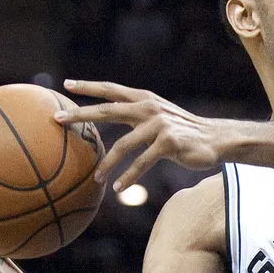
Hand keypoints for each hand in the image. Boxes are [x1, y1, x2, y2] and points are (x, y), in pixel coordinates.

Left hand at [57, 80, 223, 190]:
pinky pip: (142, 163)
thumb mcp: (159, 117)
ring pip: (123, 145)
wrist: (216, 140)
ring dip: (107, 163)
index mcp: (145, 99)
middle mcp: (149, 108)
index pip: (111, 90)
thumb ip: (136, 115)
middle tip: (57, 119)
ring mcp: (159, 125)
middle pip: (107, 110)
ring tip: (95, 176)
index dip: (88, 86)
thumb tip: (109, 118)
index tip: (66, 84)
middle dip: (80, 114)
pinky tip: (118, 188)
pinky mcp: (169, 143)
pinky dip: (129, 177)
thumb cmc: (185, 132)